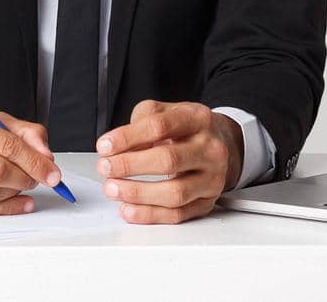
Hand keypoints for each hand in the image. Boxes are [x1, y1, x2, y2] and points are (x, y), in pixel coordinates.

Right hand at [0, 105, 62, 215]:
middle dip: (26, 178)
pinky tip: (15, 202)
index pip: (5, 142)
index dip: (34, 160)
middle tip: (37, 179)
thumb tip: (45, 154)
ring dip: (14, 193)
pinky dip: (4, 208)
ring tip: (22, 186)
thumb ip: (22, 132)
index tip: (52, 171)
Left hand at [94, 100, 241, 223]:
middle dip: (129, 165)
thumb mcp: (166, 112)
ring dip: (137, 193)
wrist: (222, 143)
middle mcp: (210, 148)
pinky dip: (149, 214)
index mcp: (197, 119)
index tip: (104, 146)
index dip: (127, 137)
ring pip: (174, 193)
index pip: (159, 126)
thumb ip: (140, 122)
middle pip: (168, 160)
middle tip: (105, 167)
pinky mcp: (207, 202)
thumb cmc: (187, 129)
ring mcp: (212, 178)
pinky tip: (129, 208)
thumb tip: (116, 147)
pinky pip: (178, 214)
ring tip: (112, 188)